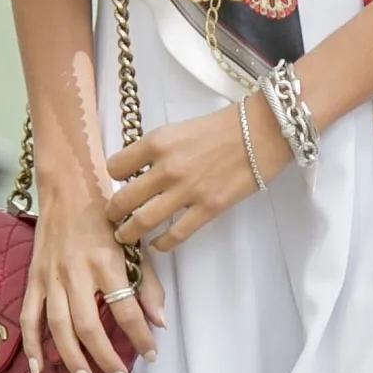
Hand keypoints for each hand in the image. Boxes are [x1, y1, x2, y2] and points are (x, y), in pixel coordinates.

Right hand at [19, 153, 165, 372]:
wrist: (68, 187)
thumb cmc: (106, 215)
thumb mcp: (134, 243)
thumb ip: (148, 283)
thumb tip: (158, 322)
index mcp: (106, 261)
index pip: (126, 309)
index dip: (140, 336)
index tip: (151, 355)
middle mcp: (76, 271)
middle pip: (89, 325)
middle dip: (105, 358)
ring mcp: (51, 276)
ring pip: (58, 326)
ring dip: (72, 358)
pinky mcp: (34, 277)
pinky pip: (29, 316)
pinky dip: (32, 344)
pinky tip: (39, 368)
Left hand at [108, 96, 286, 255]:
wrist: (260, 132)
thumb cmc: (222, 127)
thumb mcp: (179, 129)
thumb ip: (157, 150)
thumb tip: (138, 171)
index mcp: (157, 142)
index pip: (116, 167)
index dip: (115, 176)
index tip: (121, 182)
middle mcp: (166, 168)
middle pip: (123, 200)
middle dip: (113, 212)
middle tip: (114, 217)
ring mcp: (187, 191)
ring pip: (143, 222)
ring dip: (129, 233)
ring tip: (126, 235)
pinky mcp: (208, 208)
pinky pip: (176, 235)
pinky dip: (161, 244)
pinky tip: (157, 244)